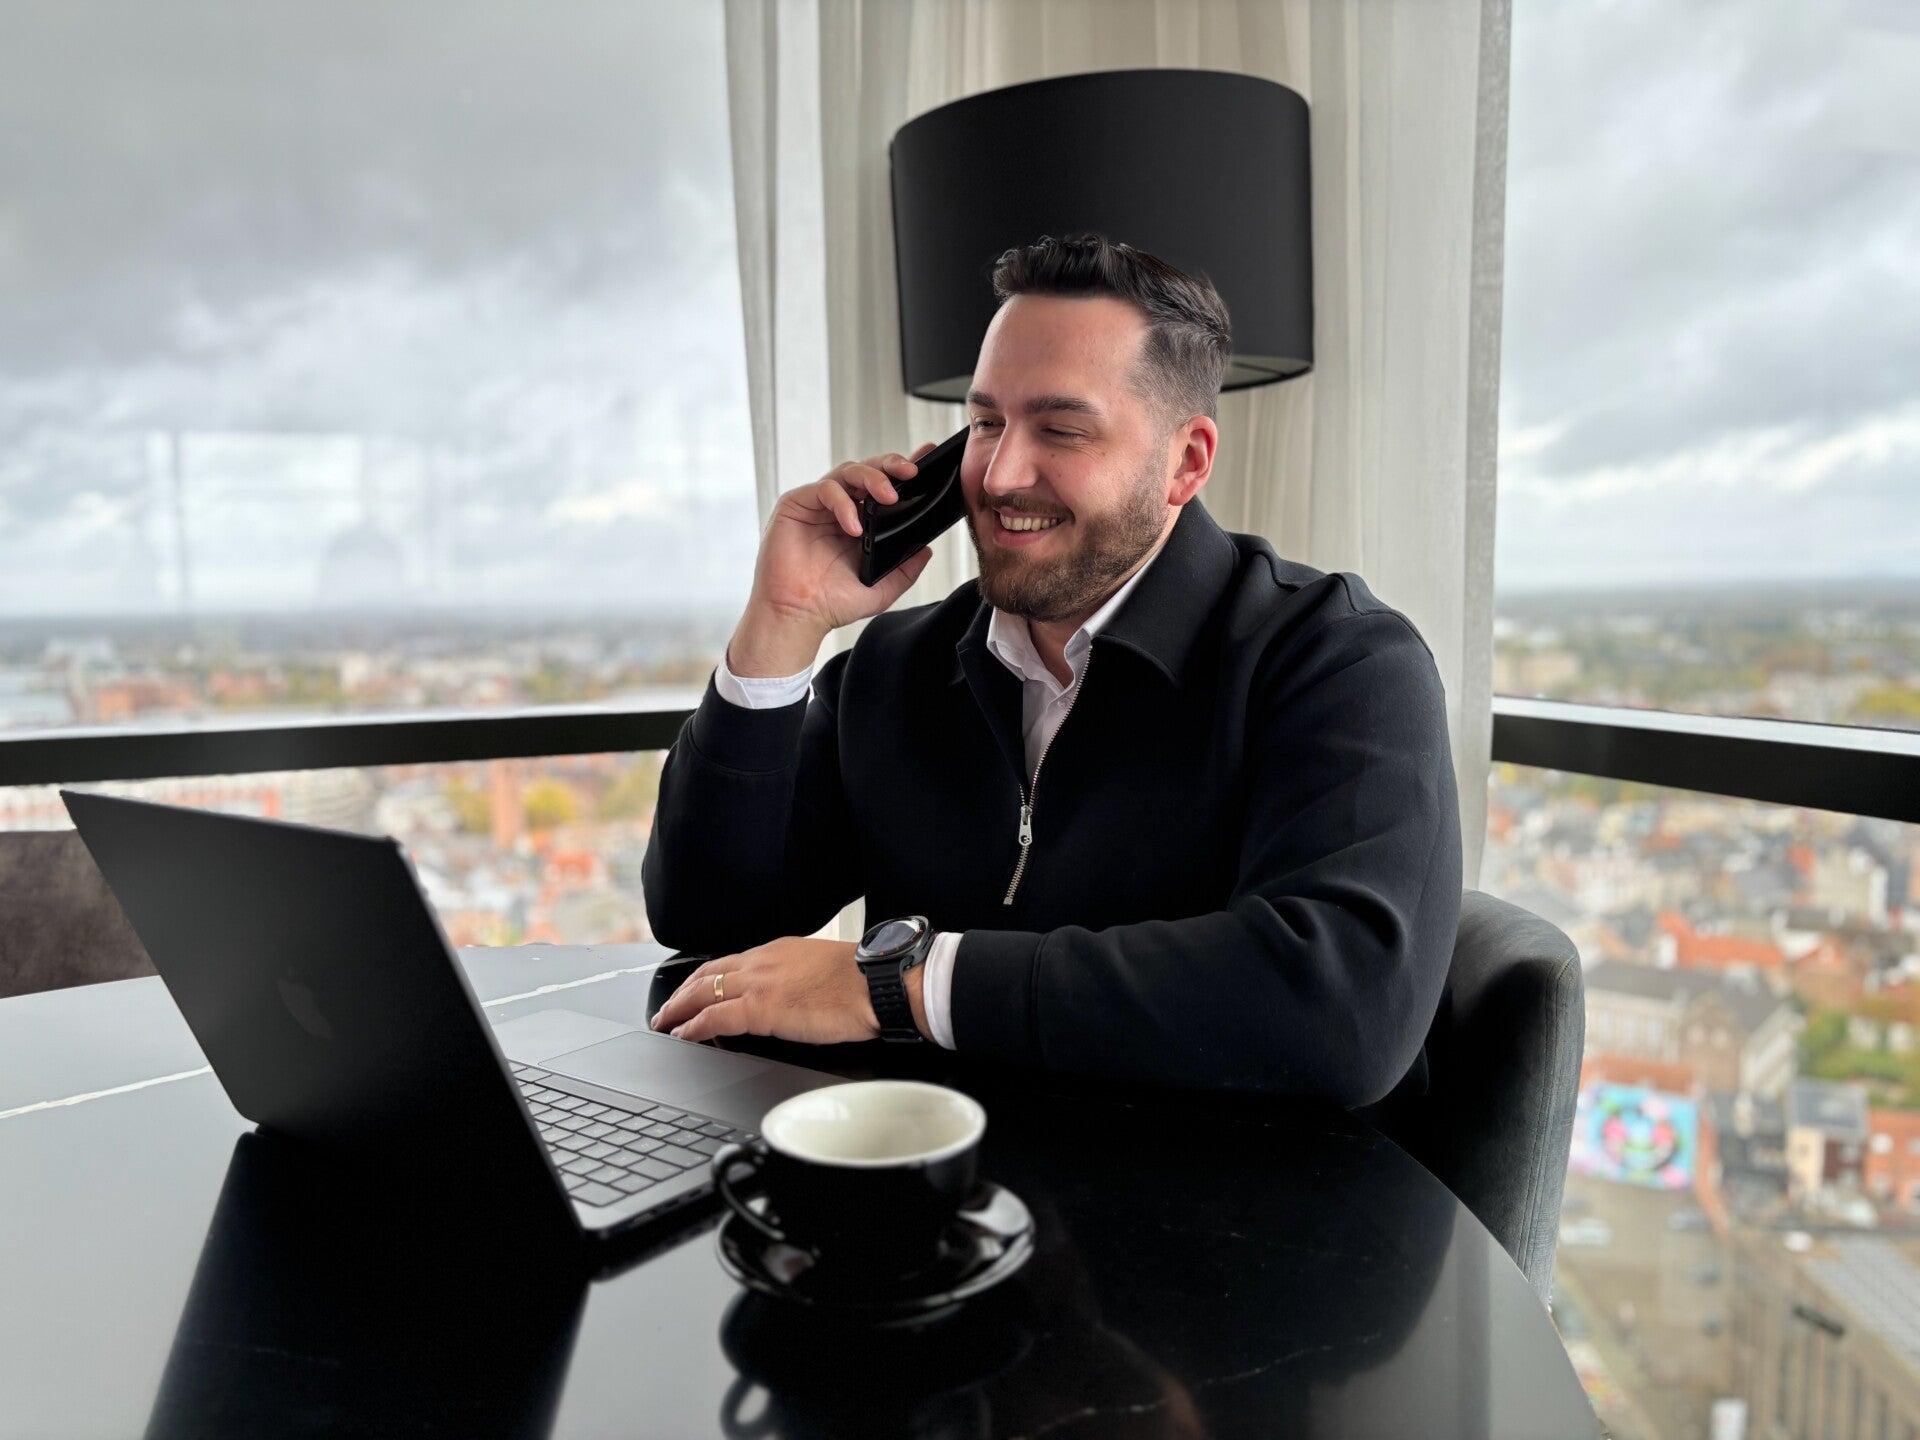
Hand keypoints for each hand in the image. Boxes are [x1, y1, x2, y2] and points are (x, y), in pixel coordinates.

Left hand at [648, 937, 879, 1045]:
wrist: (877, 983)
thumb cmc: (863, 981)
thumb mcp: (822, 970)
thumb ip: (799, 979)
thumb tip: (794, 997)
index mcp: (779, 951)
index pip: (730, 963)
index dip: (707, 978)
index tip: (696, 990)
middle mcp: (762, 961)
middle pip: (707, 973)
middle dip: (682, 991)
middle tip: (667, 1008)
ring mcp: (758, 983)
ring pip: (702, 991)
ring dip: (678, 1008)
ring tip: (666, 1022)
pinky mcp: (760, 1008)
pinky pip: (713, 1018)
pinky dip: (692, 1027)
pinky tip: (683, 1035)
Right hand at [728, 442, 942, 675]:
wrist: (797, 616)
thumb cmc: (832, 603)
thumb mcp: (882, 589)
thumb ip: (906, 569)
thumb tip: (927, 549)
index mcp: (861, 521)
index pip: (884, 486)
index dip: (903, 470)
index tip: (926, 456)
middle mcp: (840, 508)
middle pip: (867, 469)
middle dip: (891, 465)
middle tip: (911, 472)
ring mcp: (817, 505)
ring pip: (848, 471)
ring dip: (872, 478)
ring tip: (889, 497)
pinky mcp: (795, 504)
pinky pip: (824, 489)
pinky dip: (843, 503)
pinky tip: (854, 526)